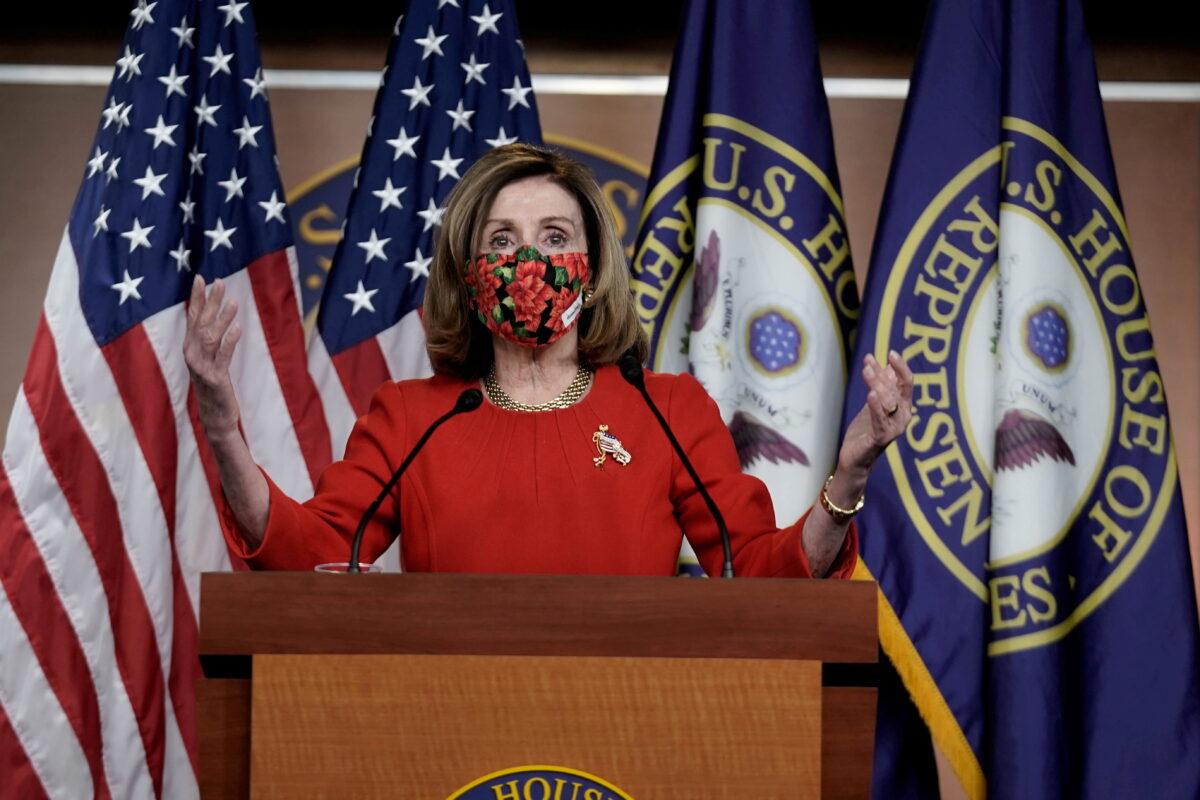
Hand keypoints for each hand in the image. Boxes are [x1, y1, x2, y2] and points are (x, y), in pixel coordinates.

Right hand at [183, 276, 241, 441]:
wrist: (216, 417)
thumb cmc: (213, 386)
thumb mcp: (208, 359)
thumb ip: (208, 339)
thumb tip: (212, 314)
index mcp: (190, 348)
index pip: (192, 317)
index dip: (196, 298)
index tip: (200, 278)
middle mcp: (192, 355)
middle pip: (201, 323)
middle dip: (210, 302)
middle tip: (220, 282)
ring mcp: (202, 367)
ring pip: (210, 337)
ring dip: (221, 318)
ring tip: (233, 302)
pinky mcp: (215, 379)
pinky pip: (222, 357)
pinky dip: (229, 342)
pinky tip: (237, 329)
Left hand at [837, 350, 913, 476]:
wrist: (855, 456)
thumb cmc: (866, 429)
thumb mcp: (874, 403)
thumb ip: (882, 385)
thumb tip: (888, 363)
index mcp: (903, 406)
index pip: (906, 382)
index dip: (901, 367)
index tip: (890, 352)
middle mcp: (903, 417)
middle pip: (896, 389)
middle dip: (882, 374)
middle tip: (868, 362)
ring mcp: (894, 428)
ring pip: (888, 401)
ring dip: (877, 384)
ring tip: (866, 371)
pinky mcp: (881, 438)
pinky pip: (880, 419)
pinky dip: (876, 406)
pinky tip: (871, 394)